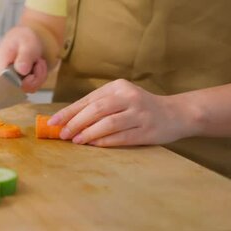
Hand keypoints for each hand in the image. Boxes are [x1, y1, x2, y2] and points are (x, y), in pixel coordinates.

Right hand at [0, 26, 48, 92]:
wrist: (28, 39)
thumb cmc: (24, 39)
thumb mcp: (27, 43)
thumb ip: (24, 56)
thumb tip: (21, 70)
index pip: (4, 84)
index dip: (20, 84)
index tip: (32, 75)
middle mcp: (0, 75)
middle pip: (18, 88)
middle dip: (34, 77)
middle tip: (39, 62)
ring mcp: (9, 81)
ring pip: (26, 89)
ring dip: (38, 76)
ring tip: (38, 61)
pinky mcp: (17, 85)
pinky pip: (31, 88)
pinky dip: (38, 78)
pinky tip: (37, 67)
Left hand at [48, 79, 200, 146]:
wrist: (177, 113)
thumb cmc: (140, 107)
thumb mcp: (121, 98)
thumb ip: (98, 106)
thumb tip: (67, 121)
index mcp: (118, 86)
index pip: (88, 99)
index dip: (69, 111)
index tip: (53, 122)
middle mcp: (129, 97)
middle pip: (96, 109)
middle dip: (76, 122)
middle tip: (63, 134)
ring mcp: (139, 113)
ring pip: (108, 123)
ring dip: (89, 133)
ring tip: (76, 140)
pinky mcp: (147, 129)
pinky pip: (121, 136)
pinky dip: (105, 141)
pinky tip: (93, 144)